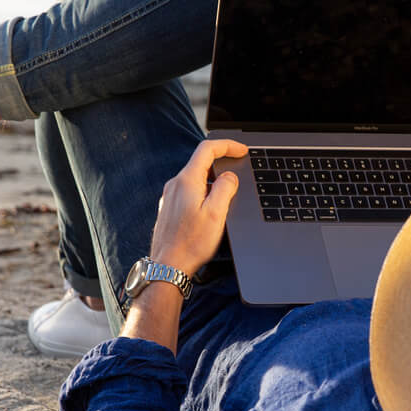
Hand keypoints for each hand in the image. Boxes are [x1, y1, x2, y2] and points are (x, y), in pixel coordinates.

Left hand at [149, 140, 248, 277]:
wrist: (168, 265)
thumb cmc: (191, 243)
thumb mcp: (217, 213)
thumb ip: (225, 188)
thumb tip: (229, 176)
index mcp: (187, 181)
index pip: (207, 149)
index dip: (227, 145)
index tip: (242, 150)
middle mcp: (175, 185)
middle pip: (200, 162)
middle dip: (222, 162)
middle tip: (239, 168)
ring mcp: (170, 196)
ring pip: (195, 177)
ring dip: (213, 179)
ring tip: (227, 194)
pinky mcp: (169, 208)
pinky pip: (189, 190)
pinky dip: (204, 190)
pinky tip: (210, 207)